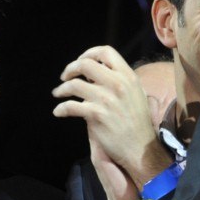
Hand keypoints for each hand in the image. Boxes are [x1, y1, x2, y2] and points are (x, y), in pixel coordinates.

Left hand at [53, 47, 173, 199]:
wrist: (140, 148)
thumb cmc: (138, 122)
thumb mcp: (136, 95)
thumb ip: (120, 81)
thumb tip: (98, 73)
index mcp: (129, 77)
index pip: (106, 52)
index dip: (89, 53)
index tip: (81, 61)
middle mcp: (118, 85)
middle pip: (85, 64)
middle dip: (70, 69)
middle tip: (65, 77)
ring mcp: (106, 99)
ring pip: (73, 85)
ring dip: (61, 89)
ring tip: (58, 94)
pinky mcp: (96, 115)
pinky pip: (70, 106)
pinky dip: (60, 109)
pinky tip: (59, 112)